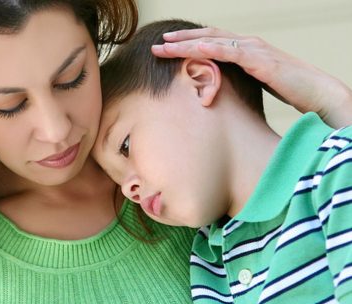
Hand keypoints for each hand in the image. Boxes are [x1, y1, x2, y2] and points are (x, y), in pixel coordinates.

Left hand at [151, 27, 351, 127]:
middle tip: (158, 44)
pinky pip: (228, 51)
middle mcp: (247, 44)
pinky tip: (191, 50)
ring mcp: (253, 49)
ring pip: (213, 41)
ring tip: (165, 46)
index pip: (211, 43)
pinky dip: (208, 49)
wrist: (316, 91)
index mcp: (245, 50)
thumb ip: (239, 82)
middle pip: (207, 37)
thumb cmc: (289, 90)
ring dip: (187, 43)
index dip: (188, 44)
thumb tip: (219, 95)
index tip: (167, 49)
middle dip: (181, 40)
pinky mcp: (259, 59)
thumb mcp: (256, 85)